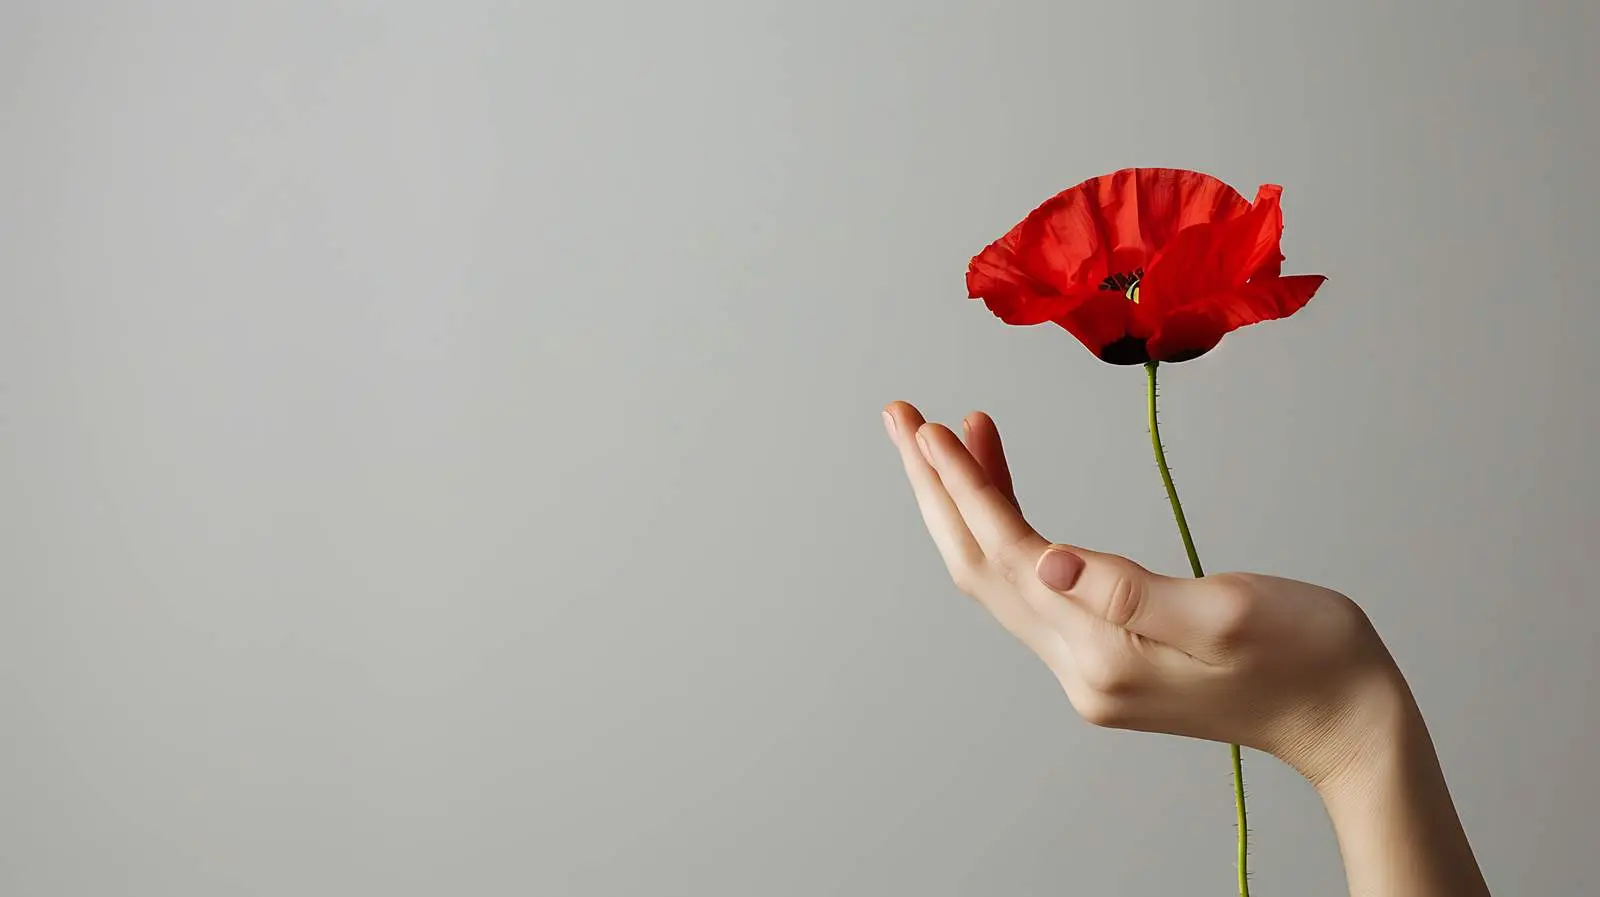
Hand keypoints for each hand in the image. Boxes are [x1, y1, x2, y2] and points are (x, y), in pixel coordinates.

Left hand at [881, 401, 1404, 785]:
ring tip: (952, 431)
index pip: (1008, 555)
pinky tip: (1012, 488)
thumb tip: (1049, 561)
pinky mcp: (1105, 658)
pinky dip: (1014, 529)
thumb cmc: (1311, 656)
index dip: (966, 487)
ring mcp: (1088, 668)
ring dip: (972, 503)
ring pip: (1001, 575)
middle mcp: (1080, 668)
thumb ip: (1133, 592)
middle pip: (980, 565)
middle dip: (937, 488)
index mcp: (1104, 652)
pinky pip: (1034, 586)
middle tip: (901, 417)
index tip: (929, 428)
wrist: (1347, 721)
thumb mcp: (1231, 612)